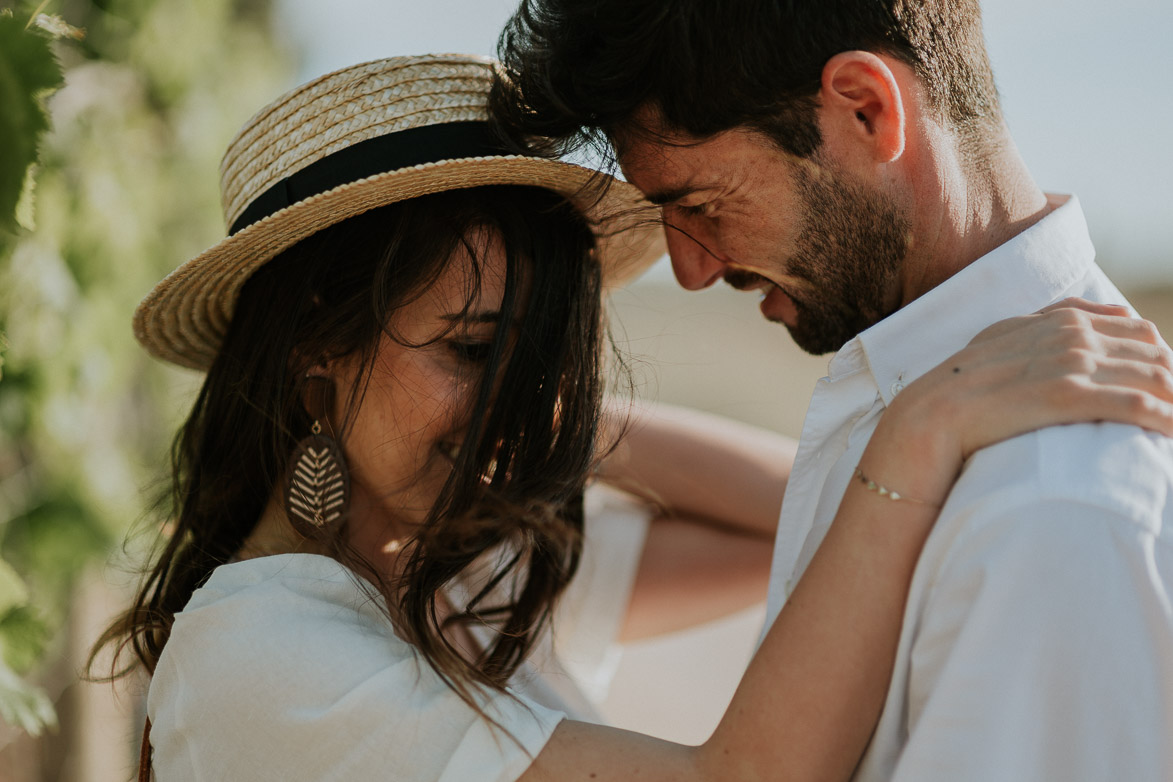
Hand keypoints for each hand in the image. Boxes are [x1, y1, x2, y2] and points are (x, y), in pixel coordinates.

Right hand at [872, 298, 1172, 503]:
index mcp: (1052, 323)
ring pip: (1151, 376)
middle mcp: (1064, 336)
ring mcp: (1065, 363)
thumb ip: (1046, 329)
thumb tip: (1101, 319)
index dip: (1158, 360)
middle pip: (1150, 351)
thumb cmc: (958, 397)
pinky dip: (1164, 418)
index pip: (1131, 331)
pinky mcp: (1063, 396)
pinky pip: (1134, 404)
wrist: (921, 424)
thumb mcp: (999, 349)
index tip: (1164, 392)